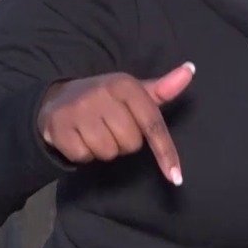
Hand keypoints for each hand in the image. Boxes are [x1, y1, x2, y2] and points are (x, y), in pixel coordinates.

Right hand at [36, 63, 193, 185]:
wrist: (57, 98)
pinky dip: (84, 154)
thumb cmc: (106, 99)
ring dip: (104, 150)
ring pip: (108, 153)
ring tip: (95, 132)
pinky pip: (84, 157)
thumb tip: (190, 69)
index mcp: (124, 84)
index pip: (152, 124)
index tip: (176, 178)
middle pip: (131, 144)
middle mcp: (101, 93)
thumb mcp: (133, 92)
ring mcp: (78, 109)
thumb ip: (163, 88)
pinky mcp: (58, 126)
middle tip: (111, 129)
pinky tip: (79, 137)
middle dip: (124, 143)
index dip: (165, 152)